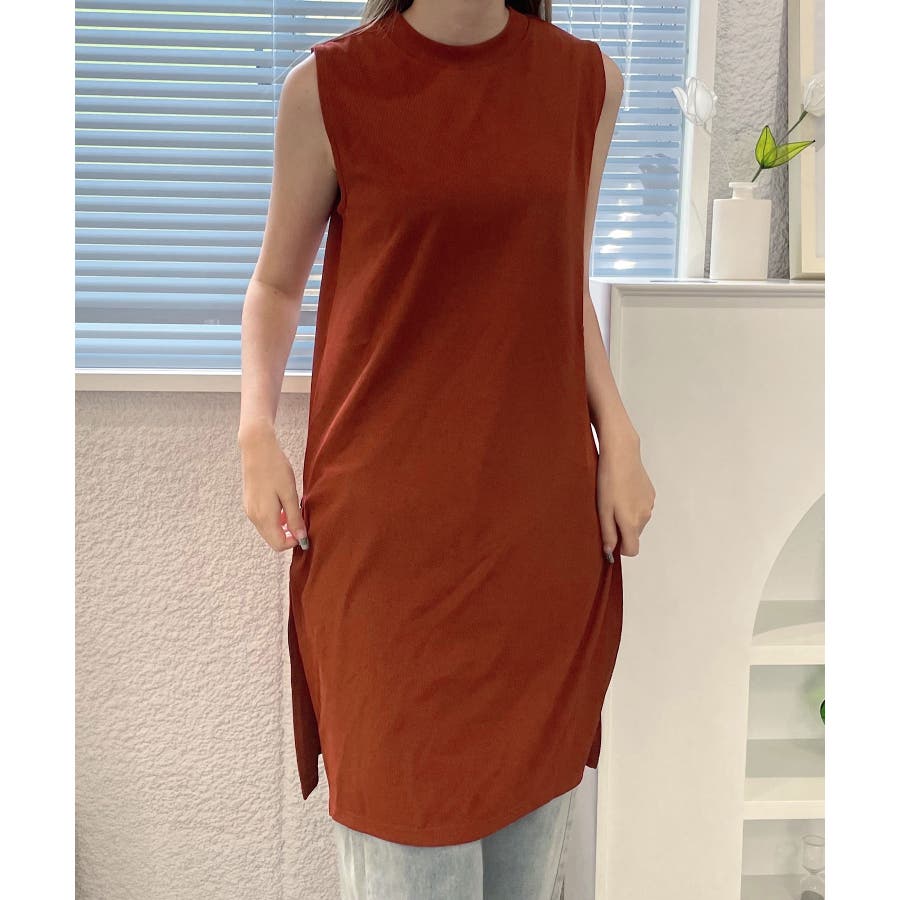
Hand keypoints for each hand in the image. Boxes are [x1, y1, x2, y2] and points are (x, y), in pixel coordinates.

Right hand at [239, 424, 308, 551]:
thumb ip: (295, 518)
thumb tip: (301, 539)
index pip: (279, 544)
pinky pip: (262, 520)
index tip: (305, 531)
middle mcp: (254, 517)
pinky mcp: (249, 503)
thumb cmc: (276, 469)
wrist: (257, 449)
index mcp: (264, 517)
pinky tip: (283, 506)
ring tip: (294, 511)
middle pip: (272, 539)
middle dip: (288, 536)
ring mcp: (249, 510)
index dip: (294, 542)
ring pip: (267, 530)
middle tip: (301, 522)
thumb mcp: (290, 494)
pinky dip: (274, 519)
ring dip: (281, 527)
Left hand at [597, 431, 654, 559]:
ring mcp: (650, 505)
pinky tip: (623, 490)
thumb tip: (610, 552)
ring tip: (614, 498)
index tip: (611, 537)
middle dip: (622, 529)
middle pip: (634, 535)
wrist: (622, 454)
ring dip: (627, 516)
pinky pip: (641, 507)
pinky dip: (633, 504)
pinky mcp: (651, 494)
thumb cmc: (608, 480)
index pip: (632, 550)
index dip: (620, 548)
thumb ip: (608, 533)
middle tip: (608, 511)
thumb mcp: (602, 509)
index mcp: (632, 523)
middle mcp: (645, 516)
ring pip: (638, 520)